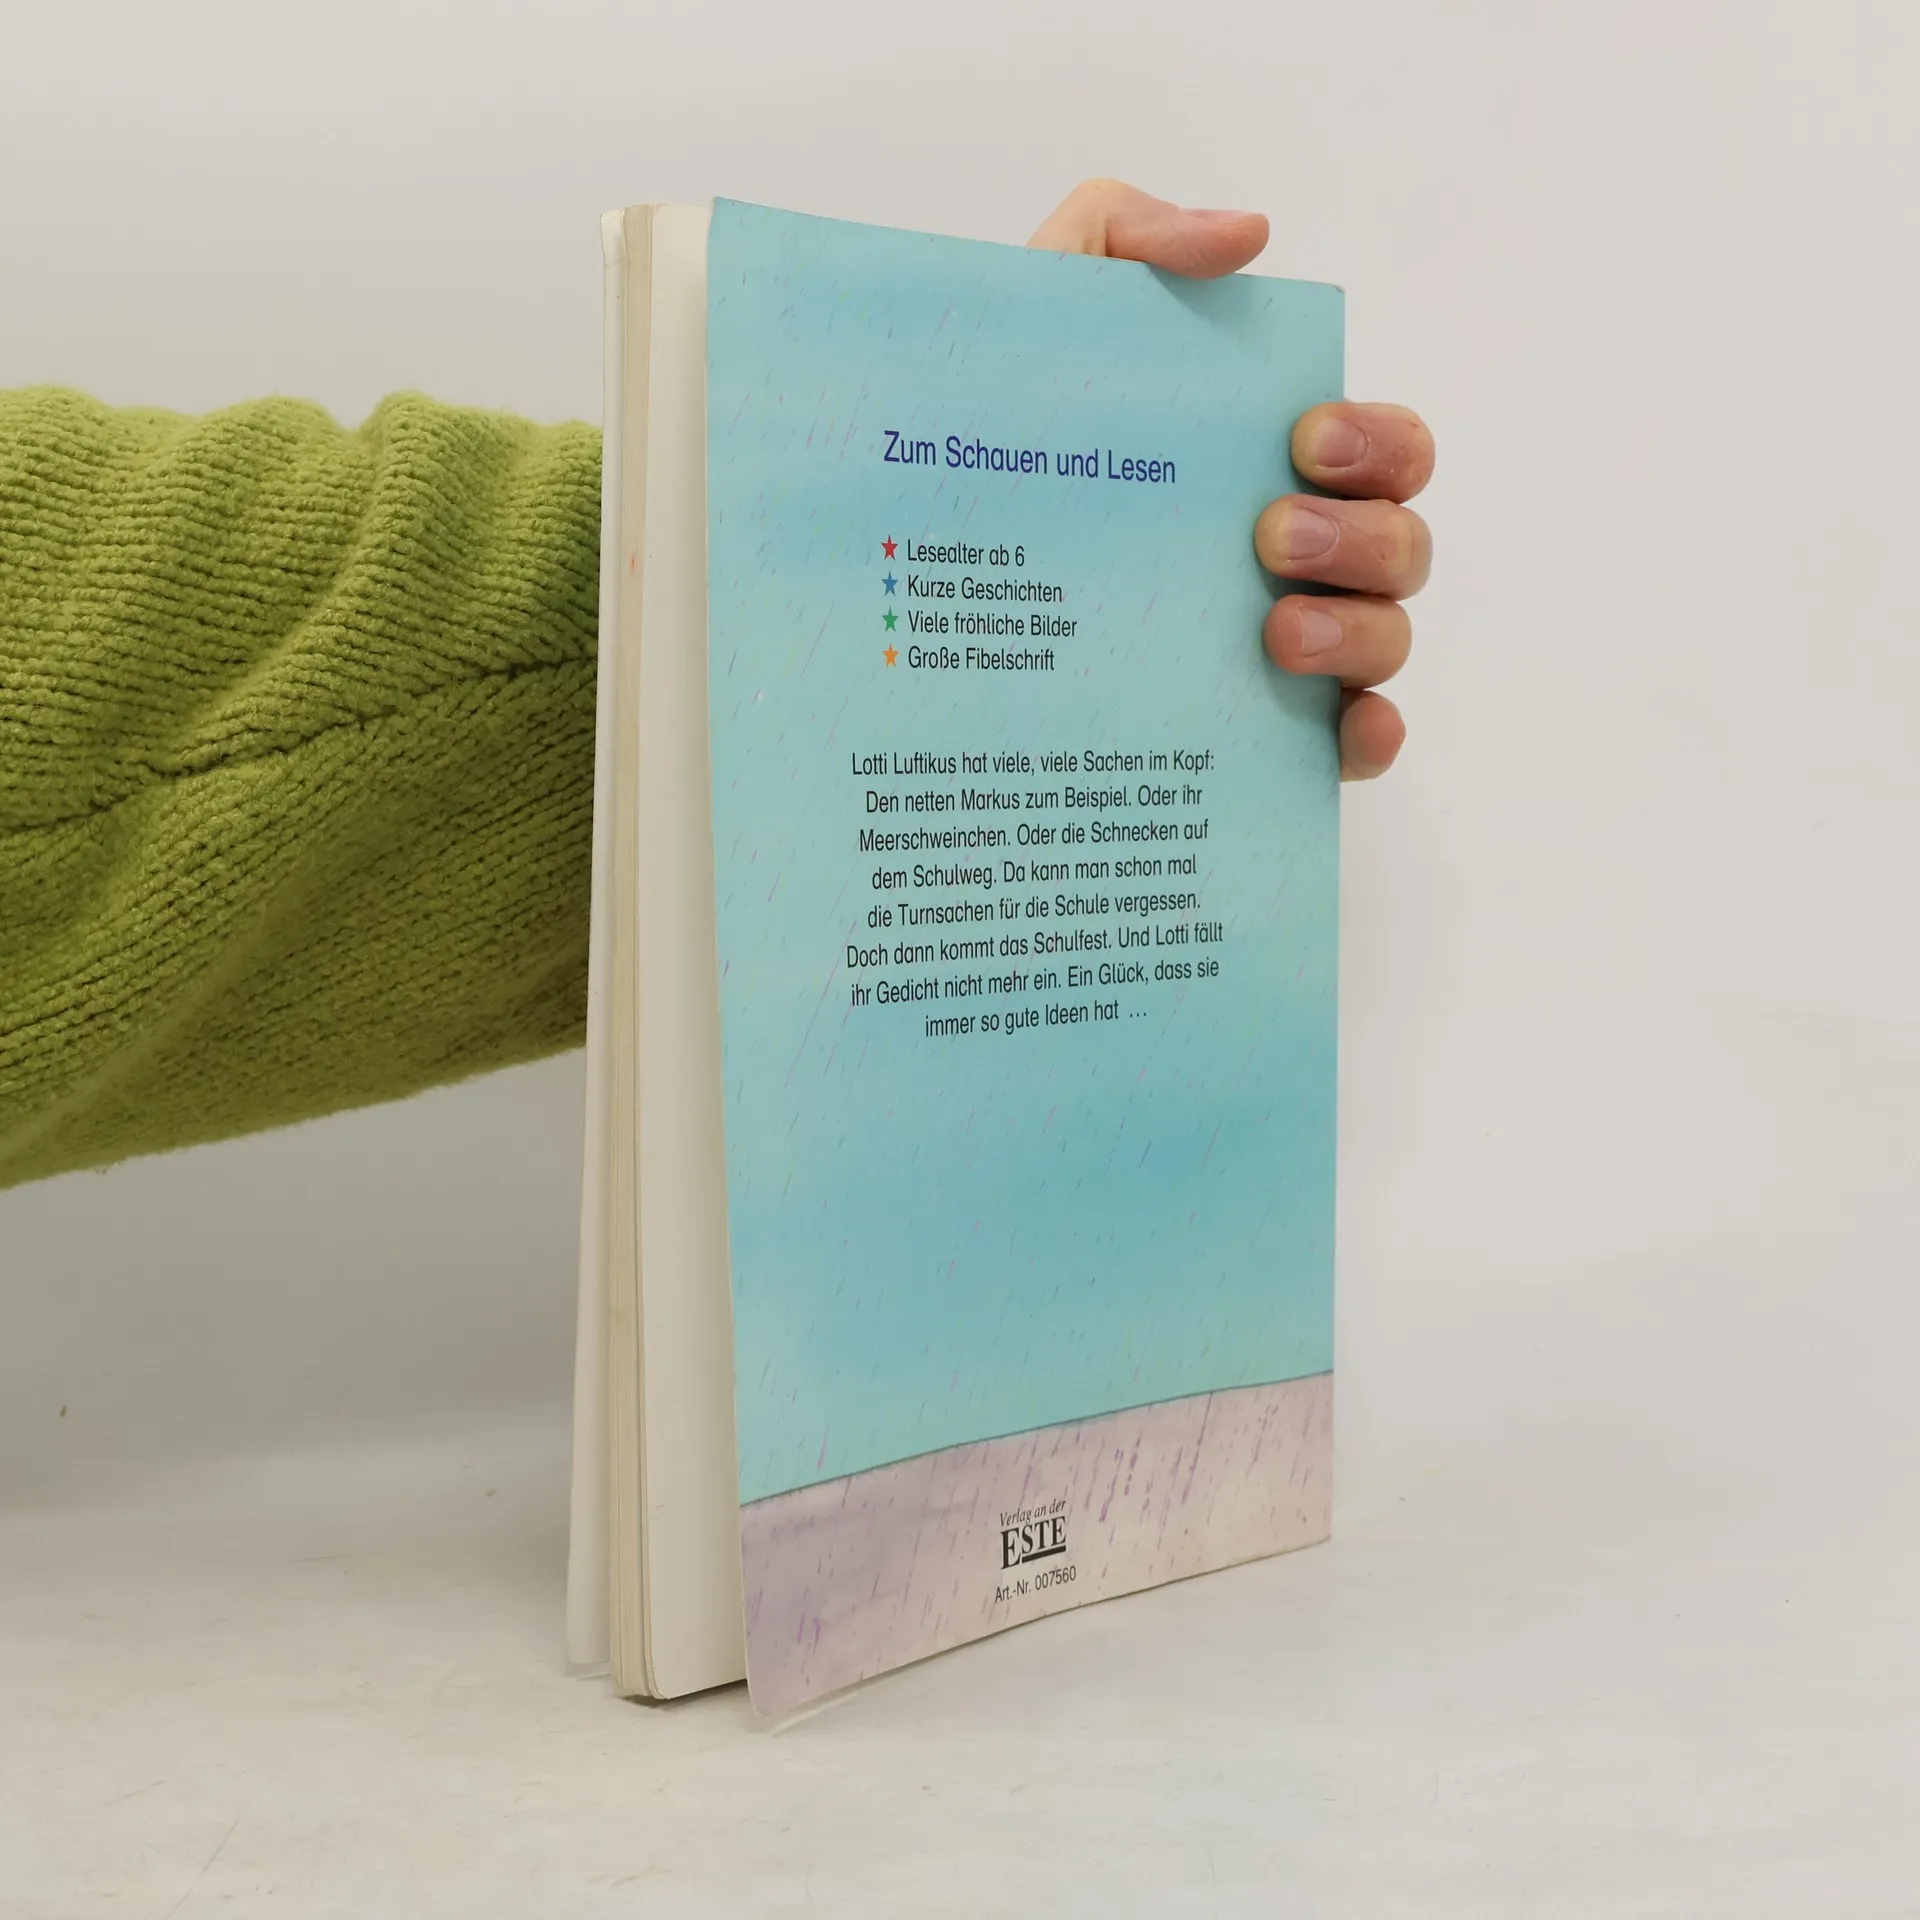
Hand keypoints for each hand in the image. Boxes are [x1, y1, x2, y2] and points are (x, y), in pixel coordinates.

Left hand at [1030, 178, 1433, 779]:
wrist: (906, 570)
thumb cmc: (996, 440)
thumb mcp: (1039, 316)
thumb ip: (1125, 238)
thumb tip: (1248, 234)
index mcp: (1270, 467)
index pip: (1385, 449)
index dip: (1377, 441)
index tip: (1305, 441)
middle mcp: (1299, 559)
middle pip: (1401, 546)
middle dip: (1362, 536)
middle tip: (1271, 536)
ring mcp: (1290, 654)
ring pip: (1388, 641)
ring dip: (1359, 632)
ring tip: (1276, 634)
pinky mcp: (1264, 740)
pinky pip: (1354, 747)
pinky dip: (1371, 738)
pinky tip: (1347, 731)